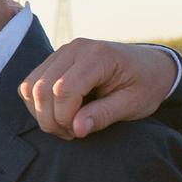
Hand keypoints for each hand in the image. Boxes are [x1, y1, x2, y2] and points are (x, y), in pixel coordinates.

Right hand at [18, 40, 180, 138]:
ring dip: (41, 114)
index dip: (64, 117)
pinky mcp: (55, 60)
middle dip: (50, 120)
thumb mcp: (132, 104)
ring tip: (65, 125)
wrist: (151, 66)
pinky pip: (30, 84)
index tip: (78, 132)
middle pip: (41, 89)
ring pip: (30, 87)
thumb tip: (76, 129)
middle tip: (71, 133)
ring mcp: (62, 52)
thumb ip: (104, 115)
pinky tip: (58, 114)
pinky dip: (37, 105)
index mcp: (99, 56)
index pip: (63, 89)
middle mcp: (75, 48)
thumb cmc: (145, 85)